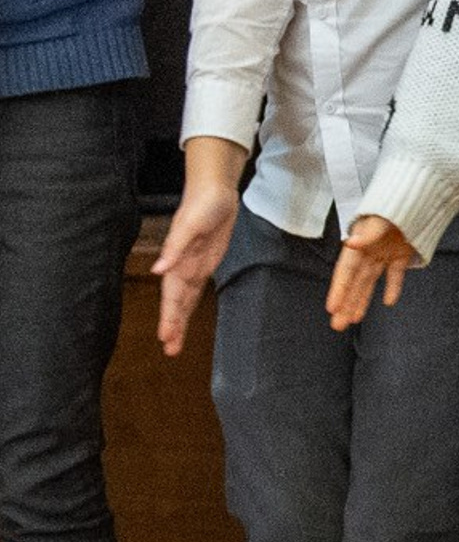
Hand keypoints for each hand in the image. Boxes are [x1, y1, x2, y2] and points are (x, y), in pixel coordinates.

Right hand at [152, 177, 239, 355]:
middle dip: (173, 325)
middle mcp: (183, 267)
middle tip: (170, 350)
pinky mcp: (205, 262)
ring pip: (185, 299)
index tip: (164, 336)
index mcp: (178, 261)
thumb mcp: (191, 224)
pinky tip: (185, 316)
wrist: (215, 191)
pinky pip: (196, 288)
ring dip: (180, 320)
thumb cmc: (202, 204)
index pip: (172, 295)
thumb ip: (175, 248)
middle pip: (176, 302)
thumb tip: (159, 271)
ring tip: (174, 344)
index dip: (169, 316)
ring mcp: (193, 266)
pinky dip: (189, 304)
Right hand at [325, 215, 418, 330]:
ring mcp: (384, 254)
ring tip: (353, 320)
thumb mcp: (379, 219)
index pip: (346, 271)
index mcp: (359, 244)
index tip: (332, 308)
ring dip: (362, 300)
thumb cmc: (394, 205)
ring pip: (370, 282)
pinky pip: (395, 274)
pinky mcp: (401, 254)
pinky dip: (393, 287)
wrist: (417, 195)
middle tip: (338, 325)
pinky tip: (389, 302)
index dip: (339, 289)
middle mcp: (368, 251)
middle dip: (346, 303)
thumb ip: (367, 234)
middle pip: (355, 282)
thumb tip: (351, 242)